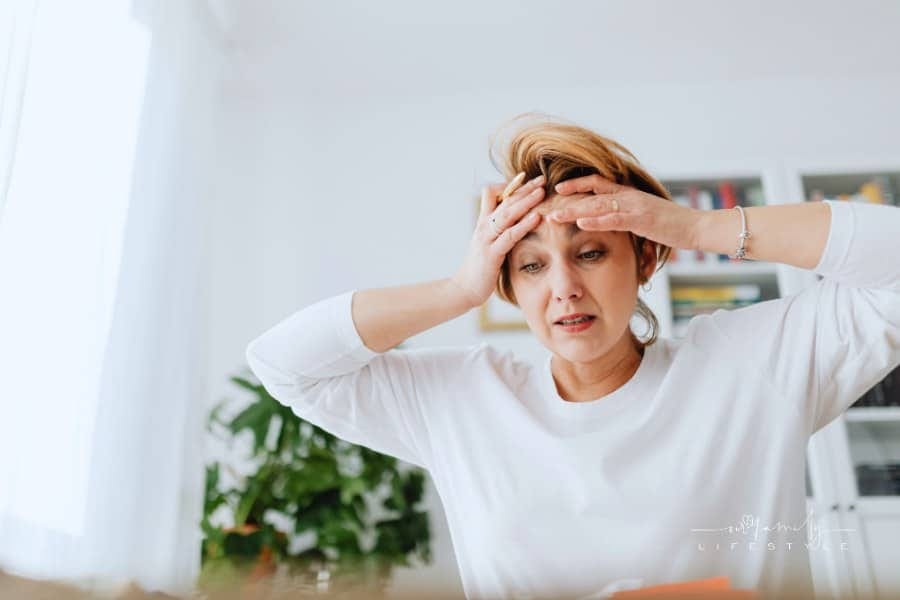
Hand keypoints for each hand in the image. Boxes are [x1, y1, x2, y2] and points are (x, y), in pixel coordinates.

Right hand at [450, 173, 545, 307]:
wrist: (464, 289)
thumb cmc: (479, 269)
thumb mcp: (488, 245)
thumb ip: (499, 232)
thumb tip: (515, 223)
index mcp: (483, 223)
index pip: (492, 194)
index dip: (509, 186)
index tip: (527, 179)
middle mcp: (483, 227)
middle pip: (504, 201)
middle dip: (524, 188)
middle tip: (542, 178)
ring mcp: (486, 239)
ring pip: (507, 214)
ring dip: (525, 201)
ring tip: (541, 191)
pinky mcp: (492, 254)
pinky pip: (510, 235)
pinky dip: (524, 224)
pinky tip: (537, 217)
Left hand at [548, 175, 700, 250]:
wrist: (697, 227)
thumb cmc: (671, 224)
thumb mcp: (644, 216)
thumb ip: (626, 214)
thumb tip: (610, 218)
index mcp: (628, 194)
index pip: (596, 183)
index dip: (575, 184)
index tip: (556, 188)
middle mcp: (628, 196)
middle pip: (591, 193)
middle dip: (566, 198)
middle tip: (544, 204)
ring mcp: (634, 206)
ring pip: (598, 205)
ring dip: (574, 211)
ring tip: (554, 216)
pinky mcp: (642, 220)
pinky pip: (615, 219)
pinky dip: (597, 221)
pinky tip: (581, 222)